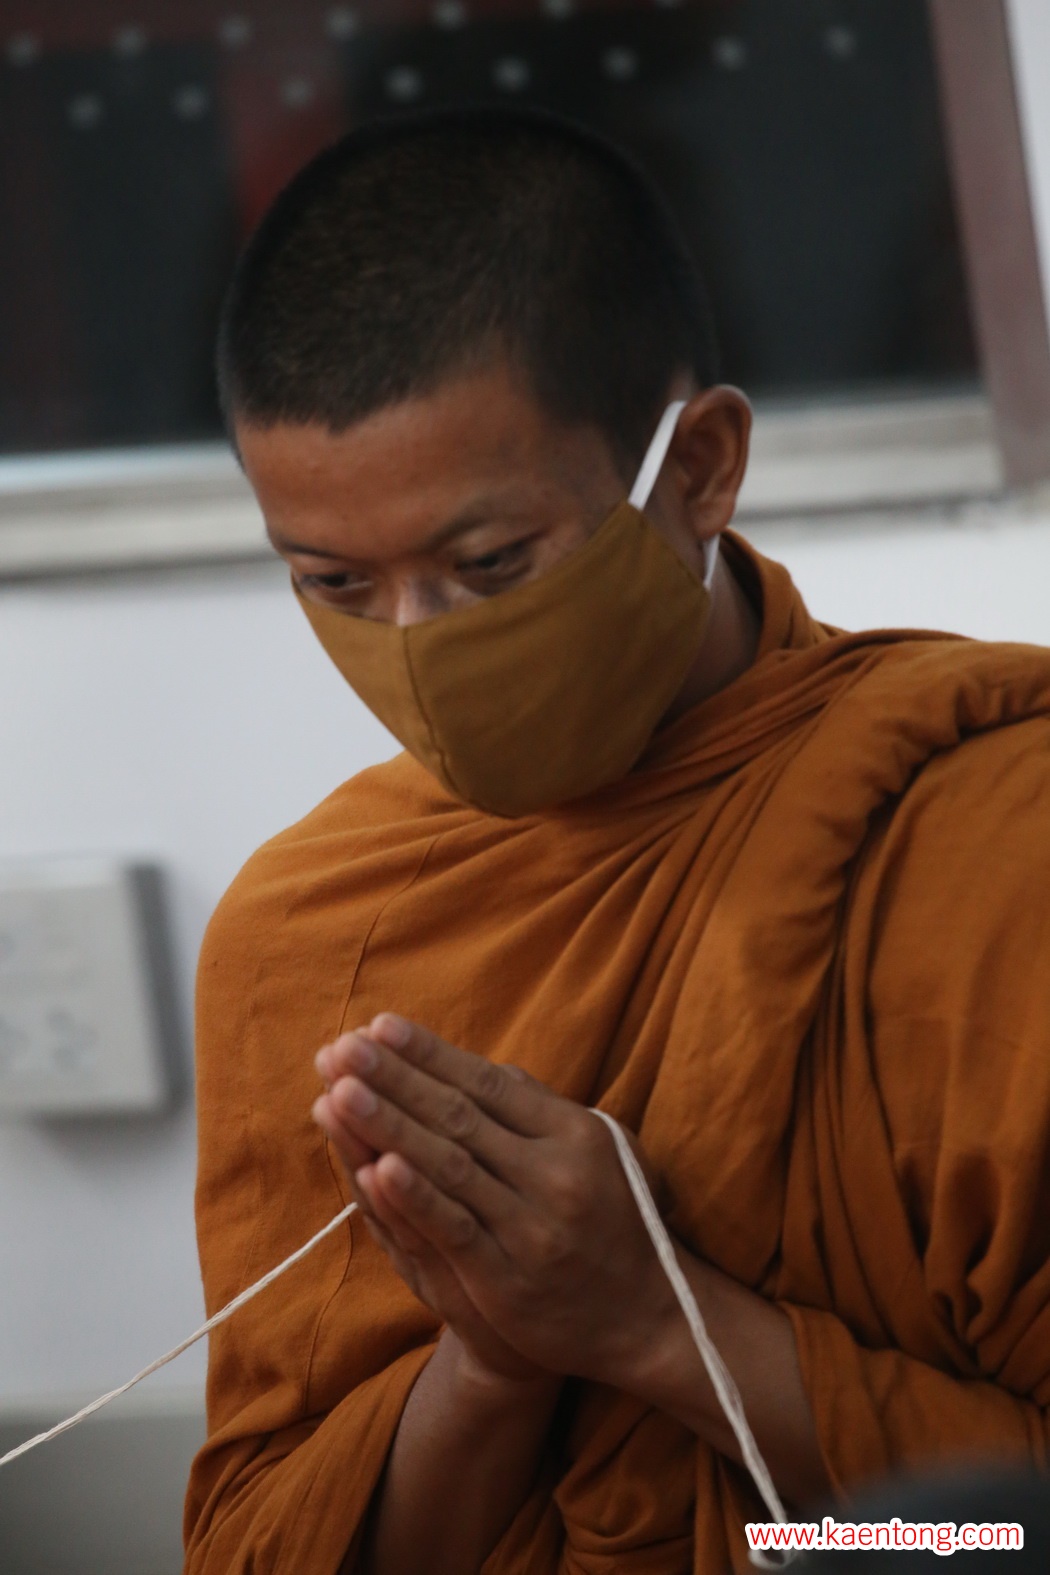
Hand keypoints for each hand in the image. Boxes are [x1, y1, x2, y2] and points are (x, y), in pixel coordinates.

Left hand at [312, 1014, 673, 1389]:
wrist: (645, 1317)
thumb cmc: (610, 1218)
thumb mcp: (596, 1149)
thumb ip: (536, 1109)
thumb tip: (480, 1066)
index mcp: (573, 1133)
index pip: (487, 1084)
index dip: (431, 1054)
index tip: (378, 1025)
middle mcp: (555, 1173)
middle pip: (459, 1117)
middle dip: (395, 1080)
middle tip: (342, 1048)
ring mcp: (532, 1228)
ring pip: (449, 1167)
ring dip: (389, 1126)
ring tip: (338, 1091)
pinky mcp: (509, 1281)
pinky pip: (454, 1231)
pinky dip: (414, 1198)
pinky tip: (374, 1167)